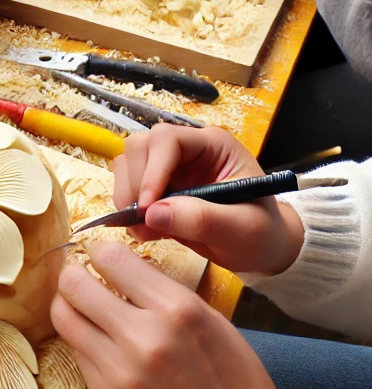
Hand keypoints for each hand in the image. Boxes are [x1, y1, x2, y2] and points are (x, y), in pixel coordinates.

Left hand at [51, 240, 283, 388]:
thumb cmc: (234, 380)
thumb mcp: (210, 320)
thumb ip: (163, 292)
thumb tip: (120, 269)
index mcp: (176, 309)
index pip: (111, 258)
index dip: (99, 251)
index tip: (98, 255)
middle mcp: (143, 337)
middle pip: (73, 285)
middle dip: (71, 274)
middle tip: (77, 277)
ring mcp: (120, 371)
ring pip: (64, 319)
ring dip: (67, 306)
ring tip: (79, 306)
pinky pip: (78, 355)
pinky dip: (83, 342)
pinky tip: (99, 343)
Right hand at [114, 124, 304, 274]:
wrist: (260, 248)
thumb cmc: (261, 233)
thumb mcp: (244, 229)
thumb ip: (203, 219)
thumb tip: (152, 213)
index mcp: (213, 146)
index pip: (168, 140)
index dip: (152, 170)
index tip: (148, 207)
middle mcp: (186, 150)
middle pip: (140, 147)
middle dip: (136, 185)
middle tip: (143, 222)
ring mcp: (168, 167)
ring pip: (127, 164)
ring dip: (128, 197)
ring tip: (146, 230)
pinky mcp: (156, 187)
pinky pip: (126, 186)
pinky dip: (128, 208)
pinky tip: (147, 230)